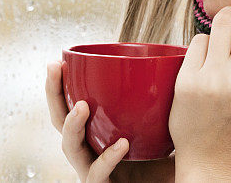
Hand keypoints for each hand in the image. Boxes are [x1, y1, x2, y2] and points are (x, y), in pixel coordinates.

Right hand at [45, 60, 174, 182]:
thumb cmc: (165, 165)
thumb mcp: (162, 128)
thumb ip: (162, 103)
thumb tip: (177, 64)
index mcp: (94, 135)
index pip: (69, 106)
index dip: (60, 85)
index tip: (59, 60)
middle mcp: (88, 151)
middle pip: (59, 121)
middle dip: (53, 93)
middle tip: (55, 67)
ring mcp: (92, 171)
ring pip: (70, 148)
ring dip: (72, 125)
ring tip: (82, 106)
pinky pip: (97, 174)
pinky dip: (108, 158)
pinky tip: (122, 144)